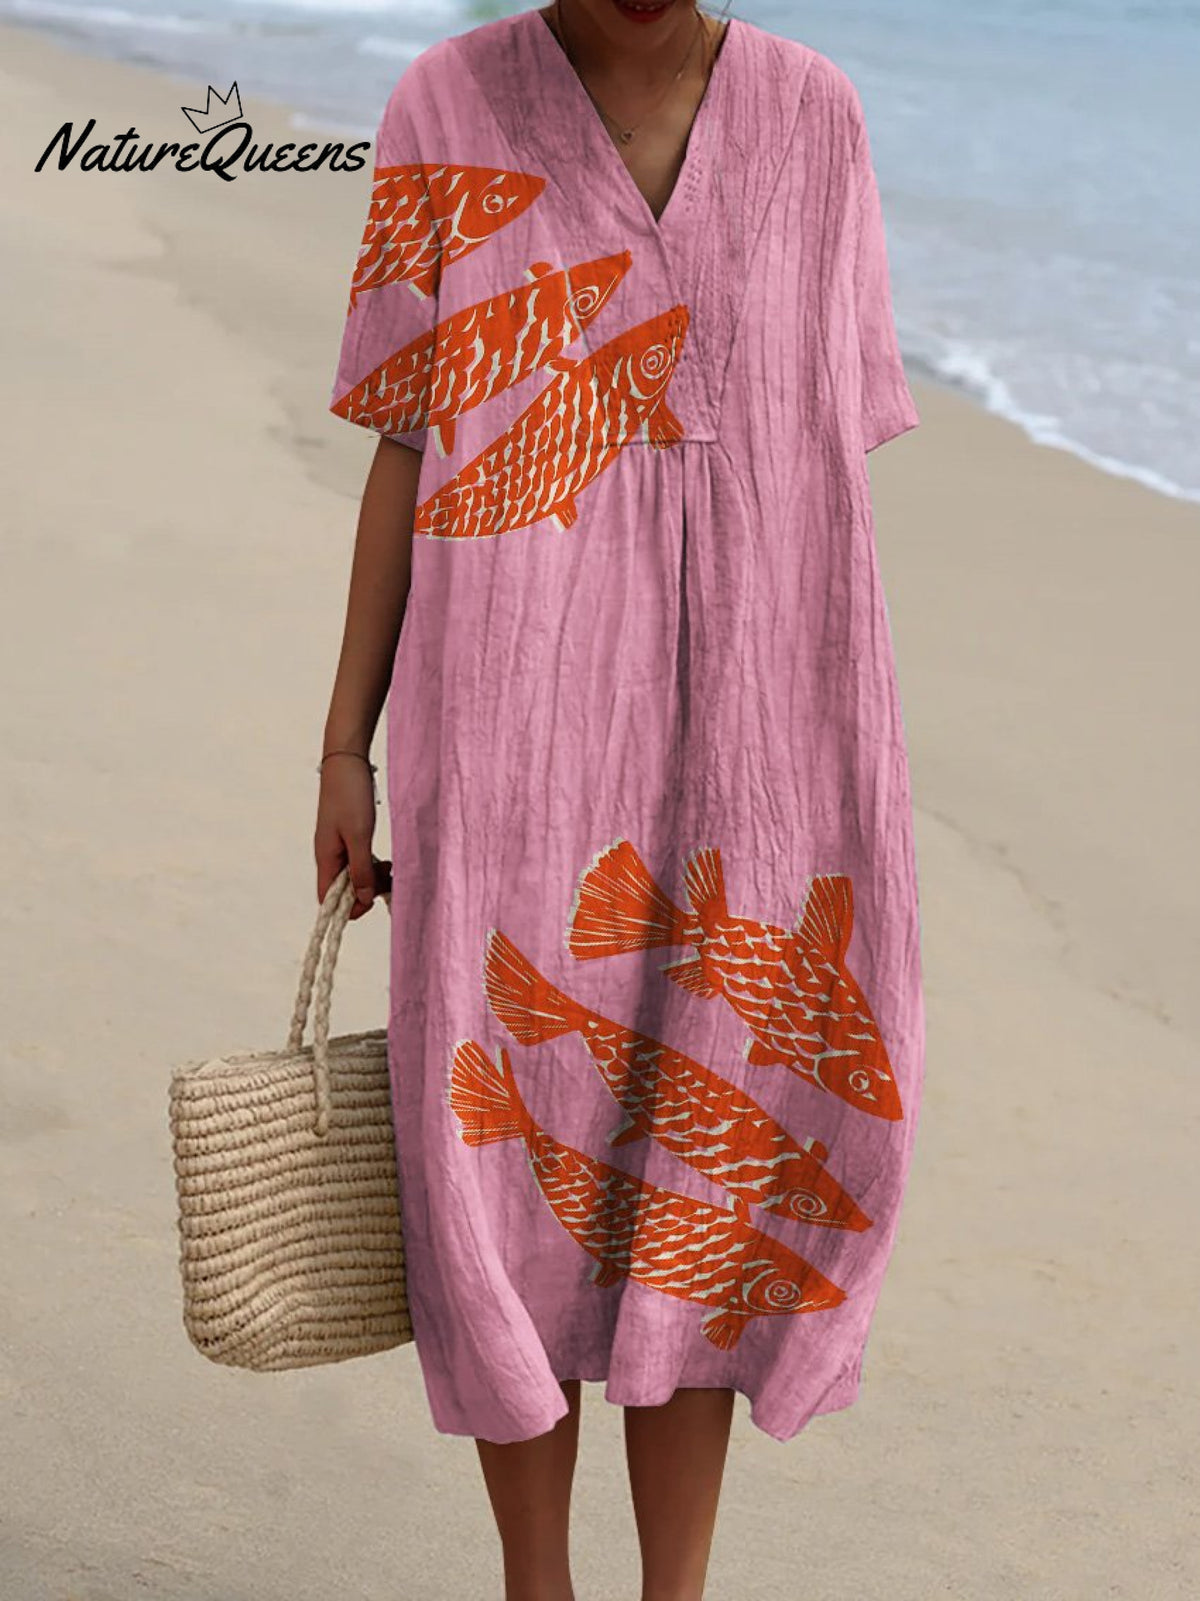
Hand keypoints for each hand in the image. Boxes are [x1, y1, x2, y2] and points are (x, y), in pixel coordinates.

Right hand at [314, 753, 391, 920]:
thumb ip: (361, 869)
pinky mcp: (349, 835)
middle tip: (389, 880)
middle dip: (366, 891)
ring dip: (372, 877)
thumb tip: (362, 899)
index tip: (373, 902)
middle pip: (344, 890)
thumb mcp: (359, 836)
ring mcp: (339, 845)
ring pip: (354, 875)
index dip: (348, 908)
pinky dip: (373, 864)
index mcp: (325, 858)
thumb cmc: (350, 795)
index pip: (328, 899)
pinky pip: (359, 860)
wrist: (347, 760)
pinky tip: (386, 860)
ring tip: (390, 868)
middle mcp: (329, 855)